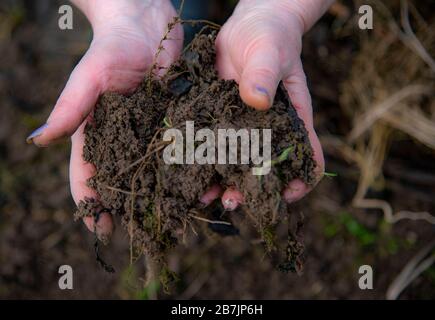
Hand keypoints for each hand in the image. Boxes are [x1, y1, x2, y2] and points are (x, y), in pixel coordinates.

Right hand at [26, 0, 182, 238]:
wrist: (150, 26)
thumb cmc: (114, 46)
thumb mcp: (90, 76)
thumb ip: (70, 107)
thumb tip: (38, 140)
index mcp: (96, 131)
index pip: (88, 174)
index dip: (92, 202)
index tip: (101, 229)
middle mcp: (123, 137)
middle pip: (121, 180)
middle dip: (128, 206)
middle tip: (141, 232)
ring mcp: (150, 132)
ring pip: (152, 170)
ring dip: (161, 193)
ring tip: (173, 215)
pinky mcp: (175, 122)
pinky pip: (180, 150)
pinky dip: (187, 168)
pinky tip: (198, 184)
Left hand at [200, 0, 326, 209]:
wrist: (247, 27)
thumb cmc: (269, 36)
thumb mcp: (268, 52)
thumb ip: (263, 74)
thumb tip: (256, 101)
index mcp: (291, 119)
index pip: (306, 156)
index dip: (300, 180)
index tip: (283, 195)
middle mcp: (267, 130)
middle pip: (264, 170)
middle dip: (249, 190)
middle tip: (230, 201)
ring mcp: (243, 128)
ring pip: (235, 165)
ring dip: (221, 182)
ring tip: (201, 194)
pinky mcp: (221, 120)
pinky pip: (213, 146)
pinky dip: (201, 161)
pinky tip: (185, 169)